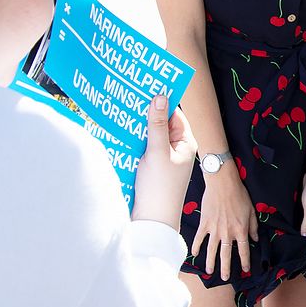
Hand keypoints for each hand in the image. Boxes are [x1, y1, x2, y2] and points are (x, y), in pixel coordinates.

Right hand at [132, 96, 196, 226]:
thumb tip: (160, 97)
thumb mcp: (157, 151)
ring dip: (137, 126)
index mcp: (186, 142)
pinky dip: (133, 140)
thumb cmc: (159, 187)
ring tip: (120, 111)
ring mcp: (164, 157)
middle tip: (128, 96)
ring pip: (150, 134)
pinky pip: (142, 146)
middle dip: (146, 113)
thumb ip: (157, 124)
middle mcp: (177, 148)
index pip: (175, 114)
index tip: (145, 86)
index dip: (161, 101)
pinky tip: (119, 133)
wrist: (152, 219)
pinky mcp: (151, 166)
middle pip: (161, 122)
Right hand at [190, 155, 256, 280]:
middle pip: (226, 254)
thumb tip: (255, 239)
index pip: (244, 250)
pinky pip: (199, 238)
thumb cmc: (239, 195)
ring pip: (212, 250)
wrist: (223, 183)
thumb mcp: (251, 211)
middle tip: (226, 278)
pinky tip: (194, 254)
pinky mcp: (204, 223)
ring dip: (210, 262)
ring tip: (210, 271)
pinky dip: (196, 246)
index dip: (245, 261)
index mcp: (241, 230)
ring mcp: (214, 229)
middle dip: (226, 268)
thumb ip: (253, 227)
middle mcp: (227, 232)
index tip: (246, 270)